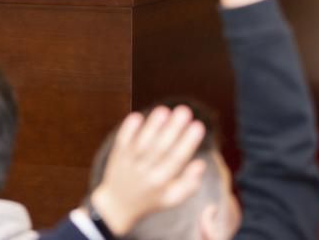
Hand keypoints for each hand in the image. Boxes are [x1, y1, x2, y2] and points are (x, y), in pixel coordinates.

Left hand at [89, 105, 206, 234]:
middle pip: (160, 148)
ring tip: (165, 110)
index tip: (198, 125)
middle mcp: (145, 172)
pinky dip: (128, 129)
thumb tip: (201, 164)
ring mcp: (129, 163)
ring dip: (153, 125)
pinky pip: (122, 141)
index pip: (177, 159)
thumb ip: (189, 184)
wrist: (117, 207)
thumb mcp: (172, 199)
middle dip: (173, 128)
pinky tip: (138, 115)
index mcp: (161, 182)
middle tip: (185, 110)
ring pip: (142, 142)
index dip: (188, 142)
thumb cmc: (150, 200)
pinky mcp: (117, 156)